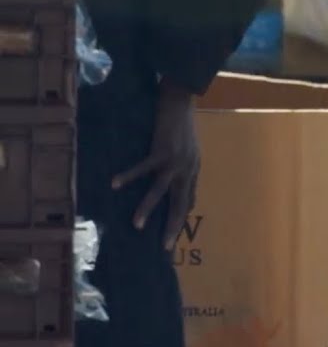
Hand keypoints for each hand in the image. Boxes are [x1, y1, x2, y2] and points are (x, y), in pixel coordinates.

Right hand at [112, 78, 201, 250]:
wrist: (182, 100)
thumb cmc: (182, 122)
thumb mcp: (189, 148)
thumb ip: (184, 165)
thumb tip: (176, 179)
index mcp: (193, 170)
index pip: (188, 200)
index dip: (181, 218)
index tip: (173, 235)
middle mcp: (187, 170)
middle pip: (181, 204)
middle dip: (172, 226)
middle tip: (164, 246)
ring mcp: (175, 162)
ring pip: (161, 192)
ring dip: (148, 209)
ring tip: (137, 225)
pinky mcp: (161, 150)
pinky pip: (143, 168)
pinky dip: (129, 176)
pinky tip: (115, 184)